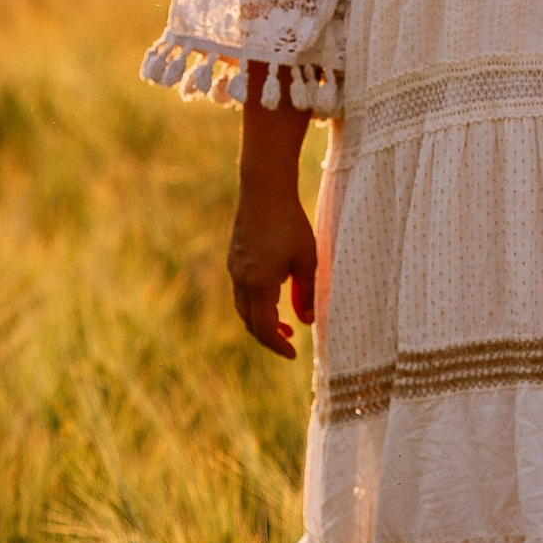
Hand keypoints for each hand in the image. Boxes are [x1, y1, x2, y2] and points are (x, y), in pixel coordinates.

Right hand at [228, 176, 317, 358]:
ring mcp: (234, 268)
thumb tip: (307, 321)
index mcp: (258, 284)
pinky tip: (273, 295)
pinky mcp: (234, 257)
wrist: (264, 189)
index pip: (264, 328)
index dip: (278, 345)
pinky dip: (256, 303)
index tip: (293, 353)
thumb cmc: (290, 222)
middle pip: (250, 322)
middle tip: (289, 342)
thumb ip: (307, 293)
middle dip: (269, 336)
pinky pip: (242, 291)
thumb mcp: (308, 259)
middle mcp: (241, 279)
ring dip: (261, 320)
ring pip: (243, 307)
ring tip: (284, 323)